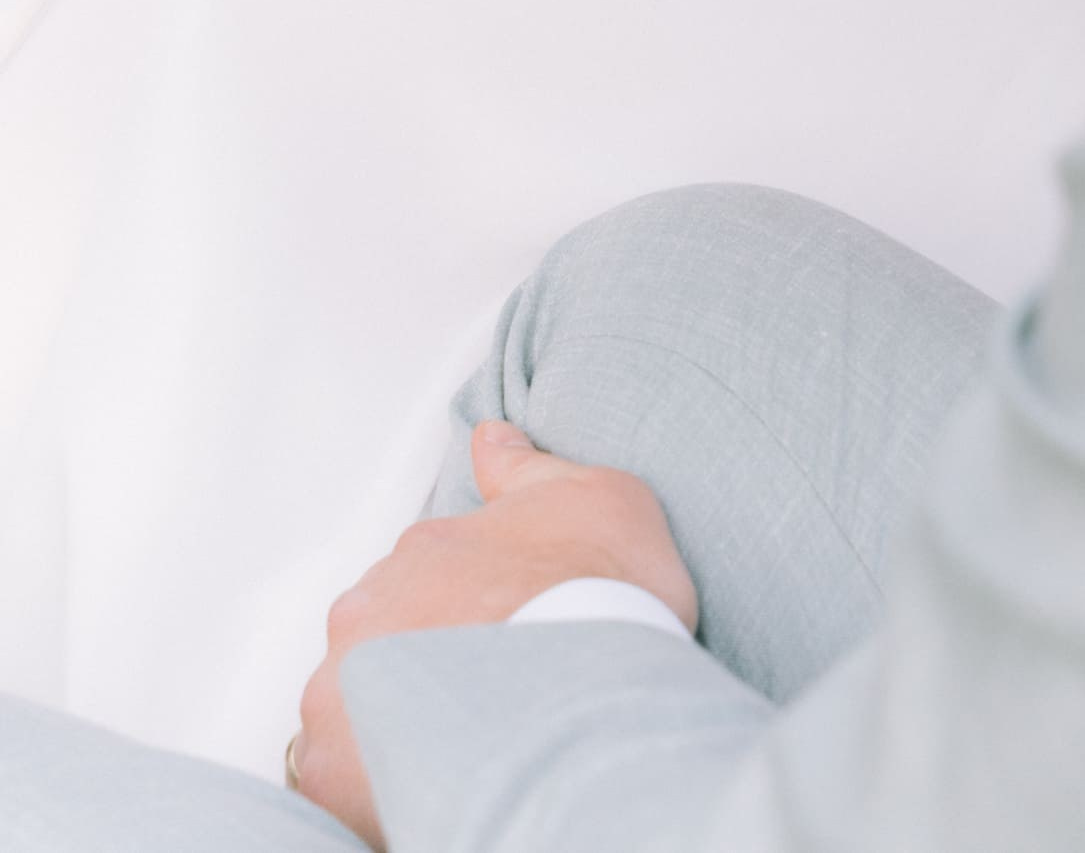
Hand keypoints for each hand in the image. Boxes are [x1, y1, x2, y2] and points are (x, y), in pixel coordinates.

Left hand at [289, 421, 697, 845]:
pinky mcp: (338, 778)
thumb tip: (489, 439)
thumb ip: (525, 469)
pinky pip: (343, 789)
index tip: (501, 638)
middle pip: (380, 645)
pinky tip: (430, 789)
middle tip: (483, 698)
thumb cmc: (600, 590)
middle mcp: (366, 617)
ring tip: (462, 752)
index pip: (420, 581)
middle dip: (420, 668)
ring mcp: (341, 697)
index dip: (466, 614)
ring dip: (392, 729)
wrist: (595, 686)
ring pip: (354, 715)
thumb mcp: (590, 496)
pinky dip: (376, 791)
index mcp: (419, 551)